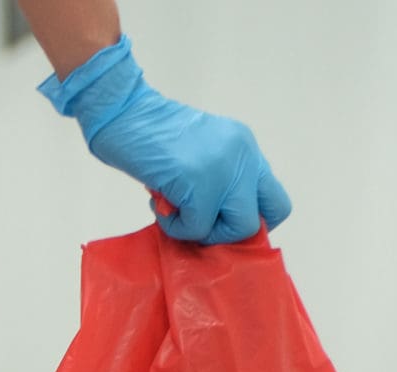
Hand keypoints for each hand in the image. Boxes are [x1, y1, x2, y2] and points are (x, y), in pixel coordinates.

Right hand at [40, 37, 291, 244]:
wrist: (123, 113)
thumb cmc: (150, 135)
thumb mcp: (202, 152)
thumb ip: (220, 179)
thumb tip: (220, 221)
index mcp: (245, 148)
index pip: (274, 200)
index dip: (248, 220)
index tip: (219, 220)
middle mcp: (243, 158)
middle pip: (261, 220)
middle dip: (229, 233)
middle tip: (200, 222)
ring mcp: (224, 170)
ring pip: (235, 229)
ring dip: (201, 231)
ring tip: (174, 210)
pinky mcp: (200, 184)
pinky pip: (197, 228)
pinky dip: (174, 227)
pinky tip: (159, 205)